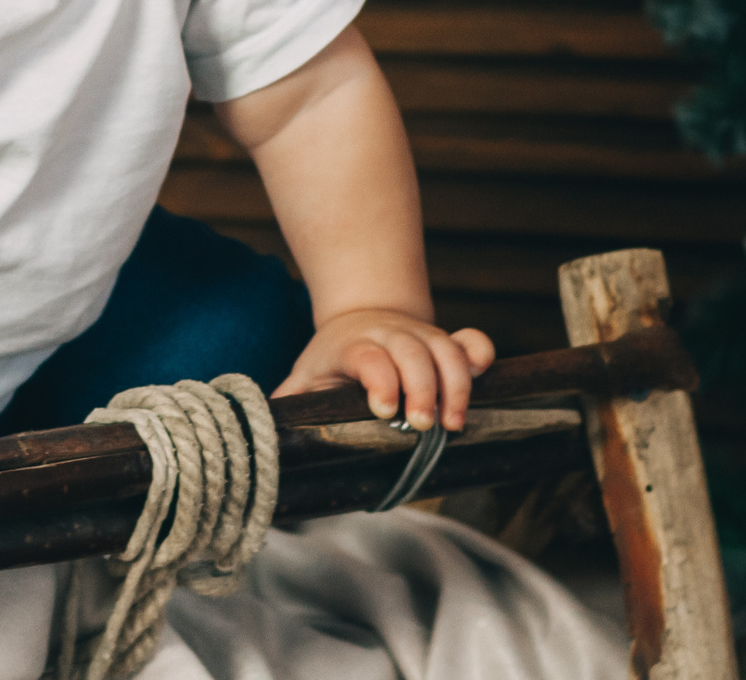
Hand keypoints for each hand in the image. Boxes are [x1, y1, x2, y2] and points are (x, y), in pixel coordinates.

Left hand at [272, 308, 495, 432]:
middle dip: (422, 388)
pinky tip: (481, 377)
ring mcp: (422, 336)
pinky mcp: (446, 341)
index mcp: (353, 344)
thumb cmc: (332, 360)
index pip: (368, 356)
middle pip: (412, 352)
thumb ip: (291, 402)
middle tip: (424, 426)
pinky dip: (480, 355)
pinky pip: (472, 341)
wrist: (359, 318)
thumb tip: (265, 428)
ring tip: (453, 424)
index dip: (380, 379)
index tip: (385, 410)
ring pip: (446, 350)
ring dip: (456, 384)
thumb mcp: (307, 377)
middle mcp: (390, 335)